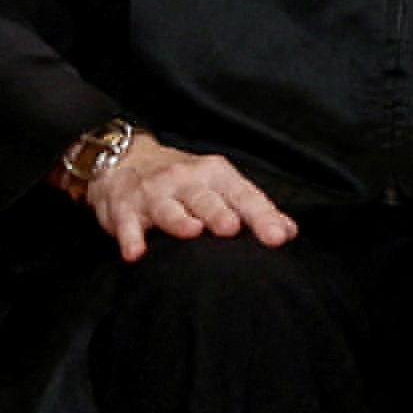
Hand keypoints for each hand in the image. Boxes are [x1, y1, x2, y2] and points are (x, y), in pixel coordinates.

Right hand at [81, 138, 298, 263]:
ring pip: (168, 208)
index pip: (245, 196)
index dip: (262, 217)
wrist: (125, 159)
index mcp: (217, 176)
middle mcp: (187, 180)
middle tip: (232, 229)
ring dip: (179, 220)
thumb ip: (253, 209)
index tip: (278, 238)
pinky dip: (129, 238)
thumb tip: (288, 232)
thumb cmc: (184, 180)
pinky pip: (126, 224)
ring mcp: (154, 193)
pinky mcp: (124, 207)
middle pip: (206, 199)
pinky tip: (135, 253)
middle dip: (220, 213)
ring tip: (192, 231)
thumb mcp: (220, 185)